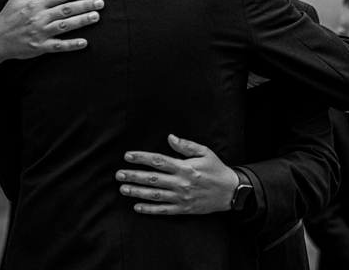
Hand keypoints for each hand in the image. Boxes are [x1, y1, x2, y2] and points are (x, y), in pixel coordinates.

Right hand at [0, 0, 102, 68]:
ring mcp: (39, 33)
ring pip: (64, 26)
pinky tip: (85, 42)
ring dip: (82, 21)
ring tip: (96, 16)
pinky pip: (58, 46)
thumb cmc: (8, 15)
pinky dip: (71, 45)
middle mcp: (38, 17)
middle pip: (66, 9)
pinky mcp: (39, 47)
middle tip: (101, 2)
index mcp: (35, 3)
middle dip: (84, 5)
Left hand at [116, 134, 239, 214]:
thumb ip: (186, 146)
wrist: (230, 191)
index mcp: (185, 167)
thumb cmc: (216, 169)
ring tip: (123, 189)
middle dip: (133, 176)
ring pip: (155, 195)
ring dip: (137, 192)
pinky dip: (149, 209)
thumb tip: (170, 137)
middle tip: (118, 175)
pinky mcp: (183, 208)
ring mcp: (181, 197)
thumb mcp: (205, 152)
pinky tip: (137, 207)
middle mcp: (181, 183)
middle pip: (152, 179)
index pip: (158, 161)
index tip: (128, 156)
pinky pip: (163, 210)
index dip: (141, 158)